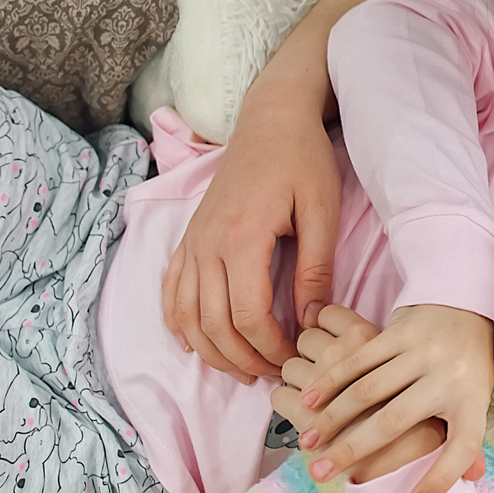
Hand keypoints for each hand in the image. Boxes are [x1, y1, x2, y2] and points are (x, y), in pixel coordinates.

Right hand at [161, 88, 342, 381]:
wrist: (271, 118)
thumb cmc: (303, 159)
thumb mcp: (322, 211)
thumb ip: (315, 268)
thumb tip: (313, 321)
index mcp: (241, 235)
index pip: (247, 315)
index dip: (270, 349)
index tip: (295, 361)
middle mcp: (207, 242)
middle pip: (213, 324)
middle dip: (243, 360)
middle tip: (274, 375)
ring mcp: (192, 240)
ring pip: (187, 315)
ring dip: (212, 351)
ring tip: (243, 369)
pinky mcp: (189, 237)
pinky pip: (172, 291)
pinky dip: (180, 323)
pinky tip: (197, 343)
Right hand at [275, 303, 493, 492]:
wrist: (463, 303)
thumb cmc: (465, 366)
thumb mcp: (475, 400)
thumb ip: (469, 440)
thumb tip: (473, 480)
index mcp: (472, 402)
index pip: (462, 447)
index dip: (440, 479)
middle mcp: (448, 377)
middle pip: (394, 421)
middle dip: (352, 450)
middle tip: (319, 474)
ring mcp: (422, 352)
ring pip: (368, 390)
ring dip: (332, 417)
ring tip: (307, 442)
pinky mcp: (400, 331)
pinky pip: (359, 359)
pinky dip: (330, 381)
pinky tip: (307, 400)